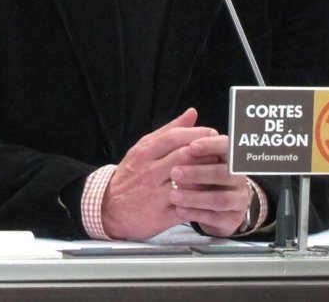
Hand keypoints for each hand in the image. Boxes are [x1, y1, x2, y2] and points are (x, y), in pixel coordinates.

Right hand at [100, 108, 218, 239]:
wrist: (109, 210)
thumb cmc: (130, 176)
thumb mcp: (142, 150)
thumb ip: (168, 131)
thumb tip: (192, 113)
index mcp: (144, 153)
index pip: (175, 137)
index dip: (198, 134)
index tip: (212, 135)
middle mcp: (148, 172)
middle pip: (185, 156)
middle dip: (207, 153)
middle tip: (219, 152)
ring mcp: (155, 194)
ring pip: (189, 181)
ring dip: (207, 176)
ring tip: (216, 172)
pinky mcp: (161, 216)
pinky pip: (187, 207)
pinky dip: (202, 201)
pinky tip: (210, 195)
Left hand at [168, 135, 250, 235]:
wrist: (213, 208)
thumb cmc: (202, 176)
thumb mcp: (195, 157)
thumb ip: (191, 137)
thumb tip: (190, 112)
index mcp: (231, 158)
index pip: (227, 147)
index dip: (211, 146)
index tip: (191, 146)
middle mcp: (239, 177)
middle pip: (225, 173)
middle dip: (199, 172)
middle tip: (175, 172)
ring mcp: (239, 199)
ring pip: (220, 198)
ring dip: (195, 197)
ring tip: (173, 195)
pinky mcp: (232, 219)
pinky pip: (216, 217)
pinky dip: (196, 214)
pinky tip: (179, 210)